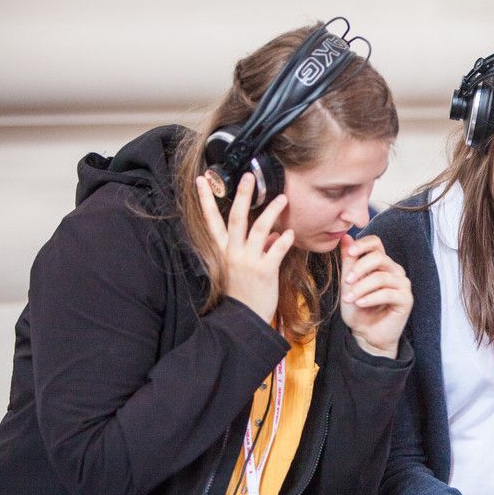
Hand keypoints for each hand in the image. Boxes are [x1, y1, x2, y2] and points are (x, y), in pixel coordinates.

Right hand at [197, 174, 294, 323]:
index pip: (212, 221)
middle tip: (249, 176)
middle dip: (243, 196)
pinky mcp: (264, 272)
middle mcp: (233, 253)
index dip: (206, 201)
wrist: (244, 318)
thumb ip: (255, 248)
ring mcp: (248, 262)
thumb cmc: (244, 292)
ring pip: (258, 230)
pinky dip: (283, 241)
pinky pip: (275, 252)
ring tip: (282, 198)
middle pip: (236, 218)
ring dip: (271, 213)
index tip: (202, 180)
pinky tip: (291, 233)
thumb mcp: (242, 268)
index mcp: (224, 251)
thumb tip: (270, 235)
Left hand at [339, 234, 411, 357]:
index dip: (363, 244)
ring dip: (361, 287)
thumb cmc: (358, 310)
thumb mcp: (348, 284)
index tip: (350, 253)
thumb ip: (349, 262)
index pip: (376, 243)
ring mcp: (403, 284)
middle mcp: (395, 271)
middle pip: (379, 257)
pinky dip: (370, 298)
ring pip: (381, 277)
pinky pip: (387, 293)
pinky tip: (360, 303)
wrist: (366, 335)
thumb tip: (345, 237)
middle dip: (359, 269)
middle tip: (346, 282)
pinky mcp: (406, 299)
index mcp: (382, 264)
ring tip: (349, 298)